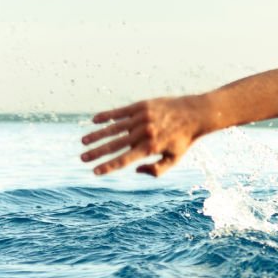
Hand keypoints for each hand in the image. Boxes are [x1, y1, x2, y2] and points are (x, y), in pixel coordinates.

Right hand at [80, 95, 207, 176]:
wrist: (195, 114)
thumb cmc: (183, 140)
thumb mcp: (174, 159)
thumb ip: (156, 170)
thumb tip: (136, 170)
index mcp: (151, 148)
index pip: (125, 160)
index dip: (108, 166)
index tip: (95, 172)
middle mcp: (144, 133)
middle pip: (115, 145)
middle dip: (97, 153)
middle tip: (82, 158)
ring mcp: (141, 118)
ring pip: (113, 128)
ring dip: (96, 135)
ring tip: (83, 142)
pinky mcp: (141, 106)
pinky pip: (119, 112)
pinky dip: (106, 116)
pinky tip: (94, 121)